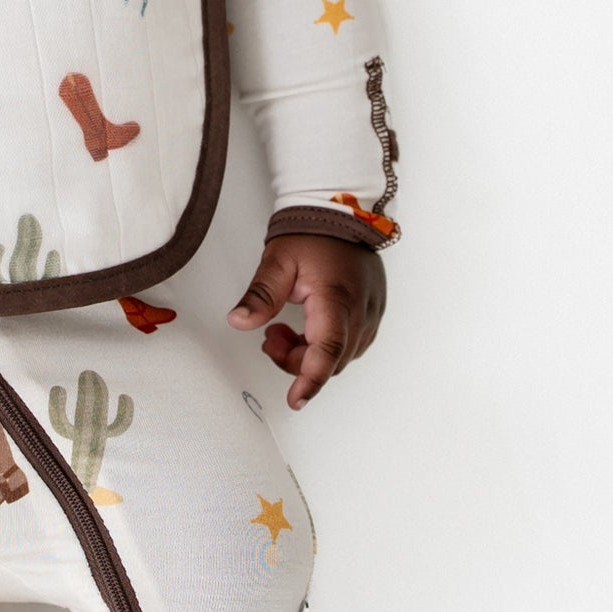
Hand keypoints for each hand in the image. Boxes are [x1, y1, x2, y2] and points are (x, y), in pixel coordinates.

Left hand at [228, 234, 385, 410]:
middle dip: (297, 360)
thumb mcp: (278, 261)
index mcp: (336, 297)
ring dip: (311, 354)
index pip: (326, 350)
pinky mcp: (374, 312)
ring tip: (285, 328)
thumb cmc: (312, 234)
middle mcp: (361, 310)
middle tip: (271, 336)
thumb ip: (260, 295)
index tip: (295, 399)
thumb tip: (238, 321)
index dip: (309, 379)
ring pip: (342, 356)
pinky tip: (307, 329)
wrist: (341, 211)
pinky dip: (327, 346)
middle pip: (331, 359)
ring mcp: (372, 312)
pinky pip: (352, 344)